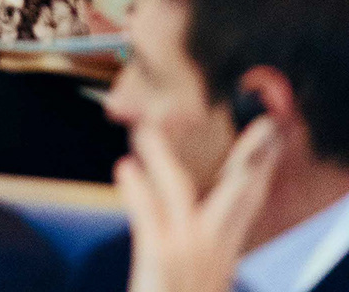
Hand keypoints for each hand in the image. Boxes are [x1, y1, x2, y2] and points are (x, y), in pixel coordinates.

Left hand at [121, 118, 281, 291]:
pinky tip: (125, 167)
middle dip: (253, 157)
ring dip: (164, 156)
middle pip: (240, 193)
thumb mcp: (195, 273)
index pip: (247, 200)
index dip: (260, 166)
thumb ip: (194, 244)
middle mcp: (215, 251)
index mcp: (223, 252)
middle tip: (264, 125)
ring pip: (183, 192)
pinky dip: (138, 190)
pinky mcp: (161, 262)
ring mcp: (190, 255)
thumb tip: (180, 210)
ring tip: (146, 128)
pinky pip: (149, 218)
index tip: (272, 134)